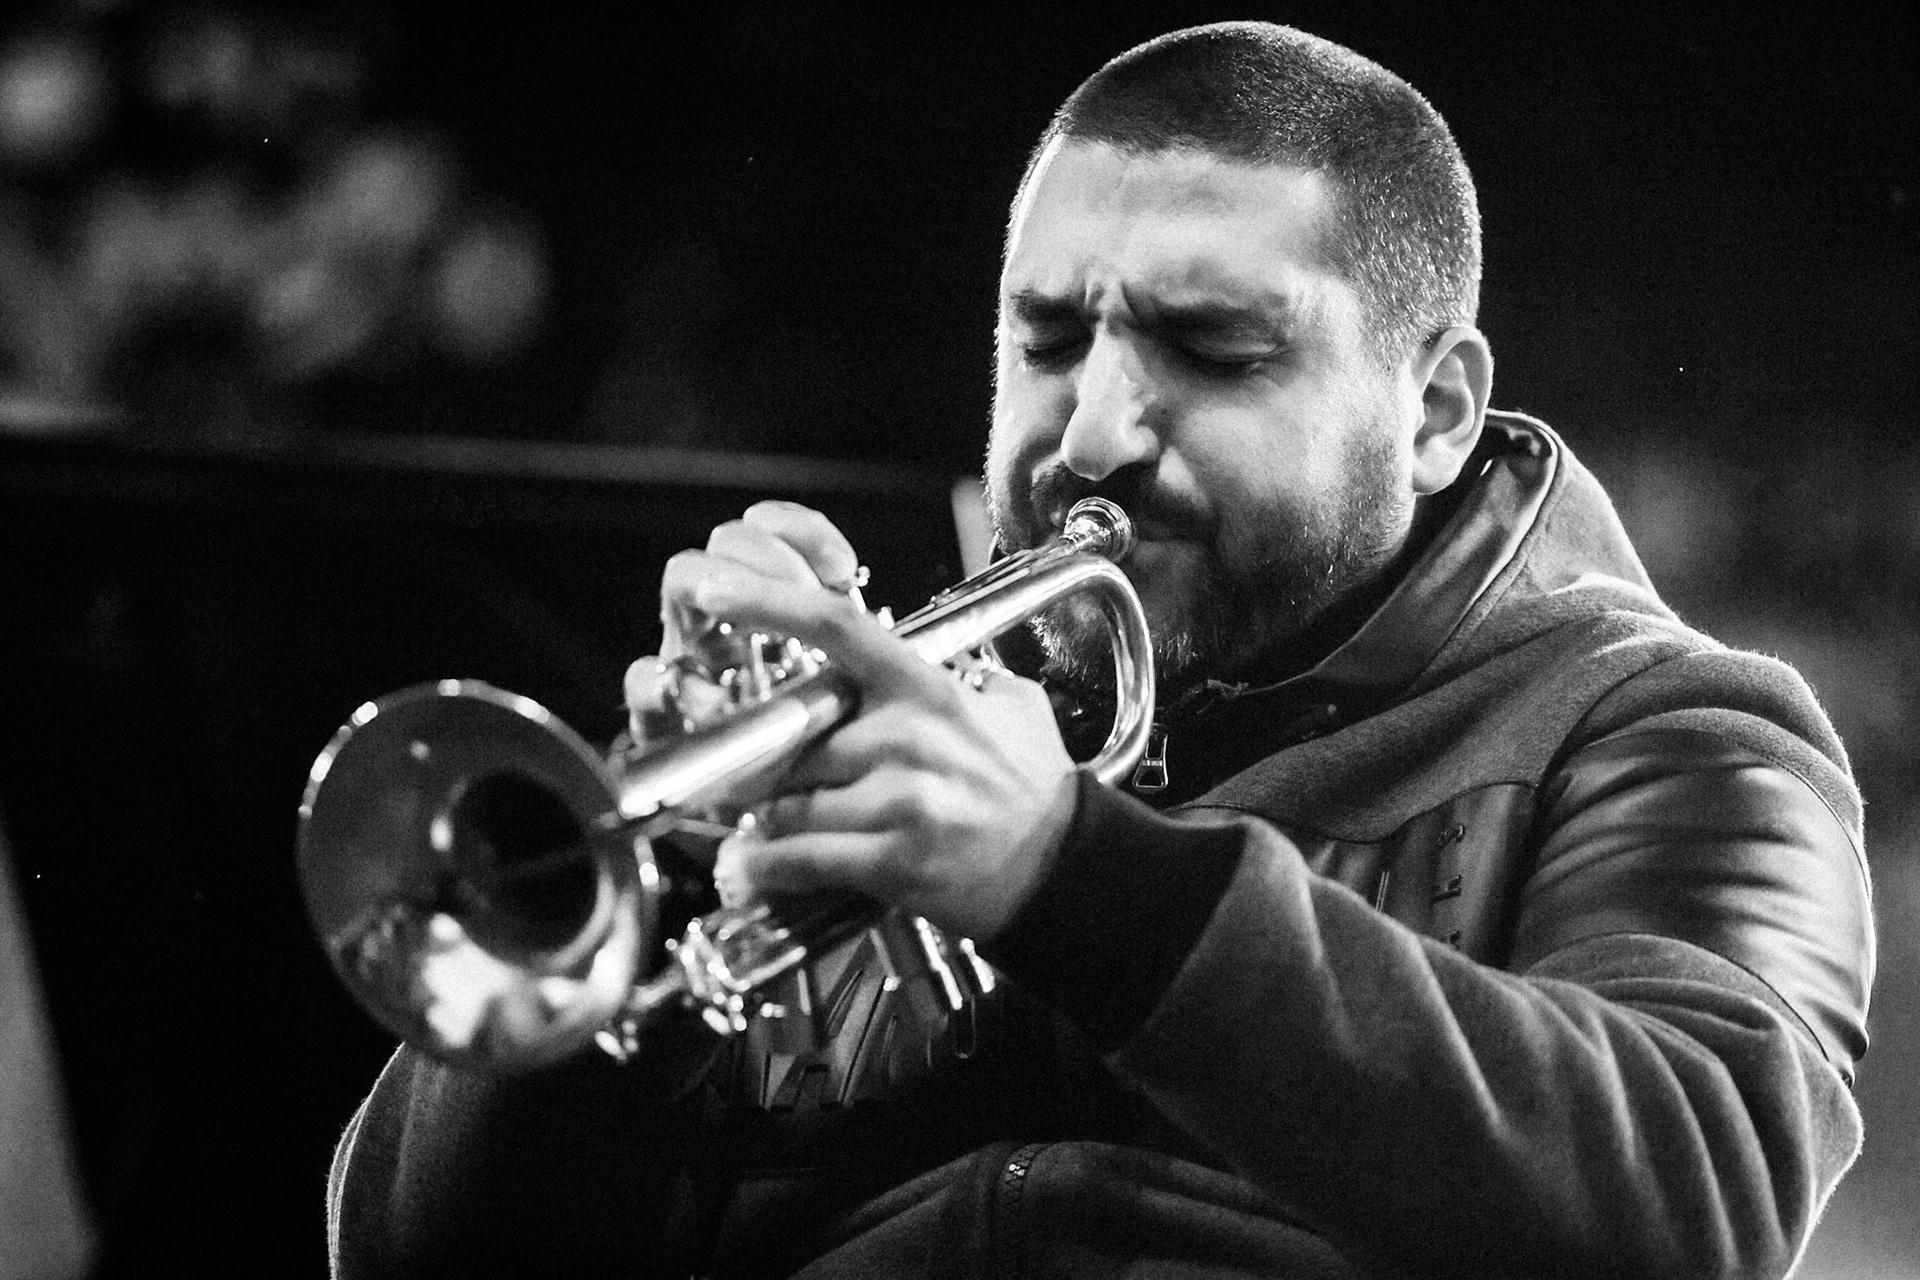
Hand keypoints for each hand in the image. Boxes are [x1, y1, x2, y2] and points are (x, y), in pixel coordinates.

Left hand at [631, 502, 1080, 940]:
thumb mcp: (1006, 704)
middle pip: (789, 736)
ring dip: (756, 821)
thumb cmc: (1029, 786)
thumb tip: (920, 646)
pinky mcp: (895, 860)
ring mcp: (902, 800)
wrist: (1061, 866)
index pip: (835, 626)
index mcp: (926, 688)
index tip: (715, 589)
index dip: (767, 601)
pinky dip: (763, 868)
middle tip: (727, 776)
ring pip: (787, 802)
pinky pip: (802, 859)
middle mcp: (909, 737)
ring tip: (742, 832)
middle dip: (751, 764)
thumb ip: (955, 672)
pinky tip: (748, 870)